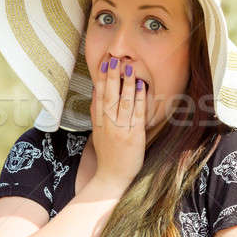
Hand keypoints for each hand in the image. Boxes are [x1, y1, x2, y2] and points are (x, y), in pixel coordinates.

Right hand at [90, 55, 146, 188]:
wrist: (111, 177)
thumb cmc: (107, 154)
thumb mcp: (97, 131)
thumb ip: (96, 112)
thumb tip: (96, 90)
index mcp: (99, 122)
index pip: (98, 96)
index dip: (101, 79)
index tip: (104, 64)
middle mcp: (108, 124)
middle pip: (109, 96)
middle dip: (112, 76)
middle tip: (115, 59)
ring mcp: (121, 130)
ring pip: (122, 102)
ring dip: (126, 83)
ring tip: (129, 67)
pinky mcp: (134, 136)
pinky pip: (137, 114)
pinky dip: (138, 99)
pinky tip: (141, 87)